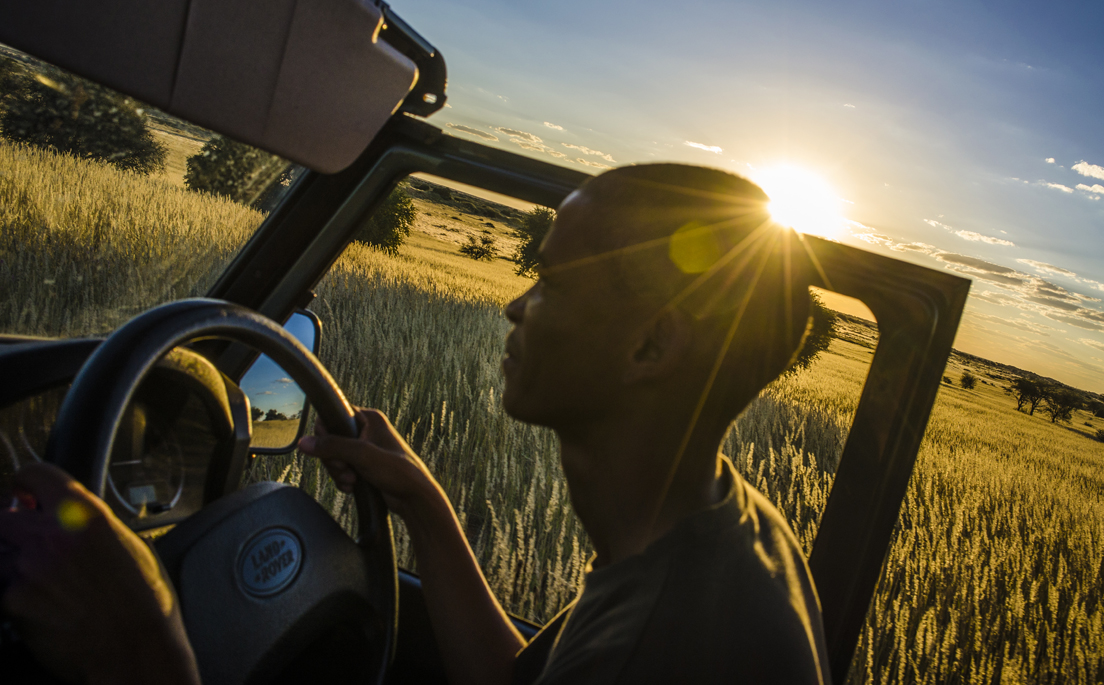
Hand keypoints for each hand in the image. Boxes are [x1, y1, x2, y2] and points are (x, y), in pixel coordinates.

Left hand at [0, 463, 198, 684]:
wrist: (134, 649)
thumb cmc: (143, 602)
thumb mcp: (130, 545)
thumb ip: (93, 525)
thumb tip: (74, 519)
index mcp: (84, 514)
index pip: (35, 474)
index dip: (26, 484)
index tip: (25, 494)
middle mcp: (51, 535)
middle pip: (1, 516)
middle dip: (12, 528)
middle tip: (29, 543)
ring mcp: (28, 569)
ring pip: (0, 555)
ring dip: (13, 564)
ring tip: (44, 583)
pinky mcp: (13, 602)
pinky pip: (2, 591)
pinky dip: (16, 598)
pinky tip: (44, 609)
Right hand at [298, 408, 442, 521]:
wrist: (414, 497)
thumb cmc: (398, 472)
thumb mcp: (362, 455)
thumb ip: (333, 447)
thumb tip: (304, 443)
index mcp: (369, 418)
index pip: (332, 416)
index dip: (326, 435)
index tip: (334, 453)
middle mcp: (366, 430)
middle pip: (329, 439)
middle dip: (333, 459)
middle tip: (346, 470)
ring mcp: (364, 449)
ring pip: (334, 456)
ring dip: (338, 472)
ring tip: (352, 480)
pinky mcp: (363, 465)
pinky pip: (341, 469)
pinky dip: (342, 479)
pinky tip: (352, 486)